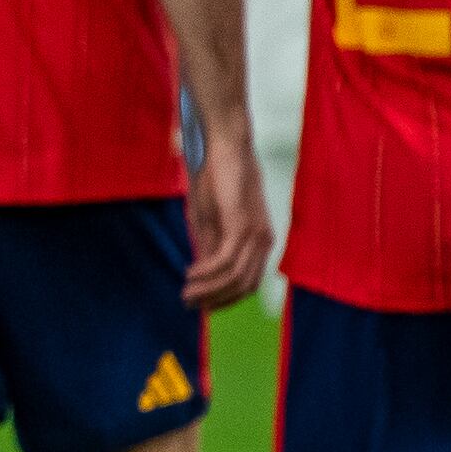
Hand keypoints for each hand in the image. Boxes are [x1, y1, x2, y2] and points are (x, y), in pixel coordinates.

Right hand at [183, 125, 271, 312]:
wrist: (224, 146)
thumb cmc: (216, 177)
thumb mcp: (210, 218)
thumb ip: (210, 244)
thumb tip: (205, 273)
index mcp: (260, 240)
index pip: (248, 282)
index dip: (225, 298)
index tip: (200, 304)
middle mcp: (264, 241)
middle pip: (245, 286)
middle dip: (216, 300)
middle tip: (189, 303)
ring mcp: (255, 234)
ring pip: (235, 277)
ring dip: (209, 290)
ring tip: (186, 293)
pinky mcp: (241, 225)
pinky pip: (225, 261)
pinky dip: (207, 273)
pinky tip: (190, 274)